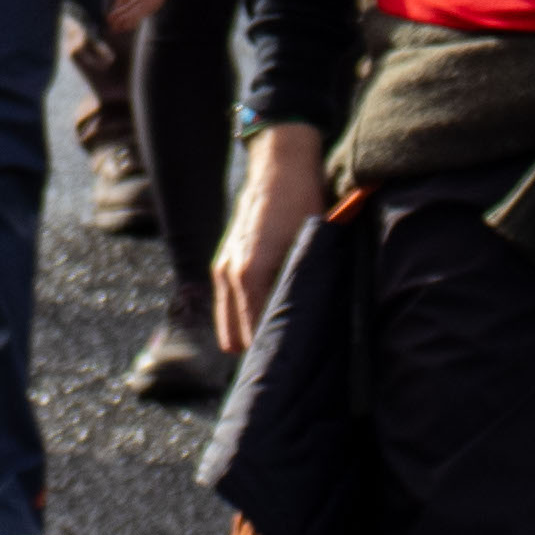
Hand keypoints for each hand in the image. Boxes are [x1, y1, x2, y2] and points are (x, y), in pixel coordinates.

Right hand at [215, 121, 327, 352]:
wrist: (279, 164)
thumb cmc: (301, 204)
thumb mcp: (311, 247)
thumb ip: (303, 287)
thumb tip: (310, 327)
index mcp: (250, 274)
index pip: (254, 334)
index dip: (272, 354)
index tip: (288, 370)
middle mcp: (229, 274)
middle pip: (236, 337)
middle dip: (258, 350)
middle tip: (286, 363)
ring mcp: (223, 267)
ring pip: (229, 323)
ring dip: (249, 333)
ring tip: (277, 347)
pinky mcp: (224, 261)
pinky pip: (229, 304)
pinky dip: (242, 316)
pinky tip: (265, 321)